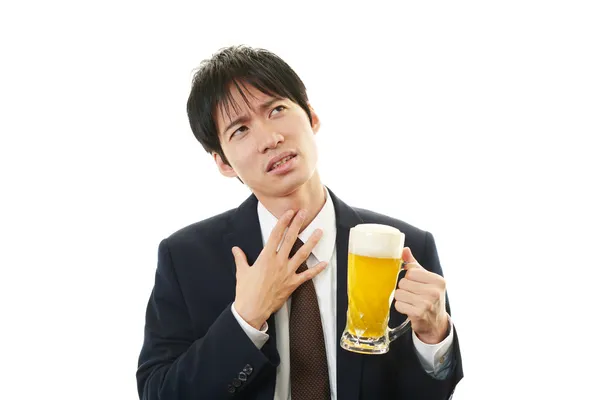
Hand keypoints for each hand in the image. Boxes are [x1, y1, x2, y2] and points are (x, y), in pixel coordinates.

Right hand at [232, 209, 326, 329]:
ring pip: (302, 254)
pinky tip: (324, 263)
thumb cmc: (246, 291)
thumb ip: (240, 258)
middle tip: (304, 213)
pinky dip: (317, 269)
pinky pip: (307, 275)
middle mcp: (279, 263)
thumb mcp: (242, 272)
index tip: (289, 212)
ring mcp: (287, 273)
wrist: (252, 310)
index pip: (276, 235)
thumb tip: (235, 249)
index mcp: (266, 258)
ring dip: (312, 242)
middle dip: (297, 224)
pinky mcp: (292, 284)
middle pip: (290, 240)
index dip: (283, 222)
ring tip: (319, 232)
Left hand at [394, 247, 448, 343]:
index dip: (409, 278)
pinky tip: (409, 309)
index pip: (411, 271)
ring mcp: (427, 303)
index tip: (415, 284)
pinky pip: (398, 305)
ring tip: (411, 302)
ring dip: (401, 298)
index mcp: (438, 280)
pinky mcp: (419, 314)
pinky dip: (401, 307)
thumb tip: (404, 250)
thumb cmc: (429, 298)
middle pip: (403, 282)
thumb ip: (414, 265)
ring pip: (399, 293)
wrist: (436, 323)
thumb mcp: (426, 280)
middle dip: (404, 288)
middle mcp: (435, 291)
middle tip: (413, 295)